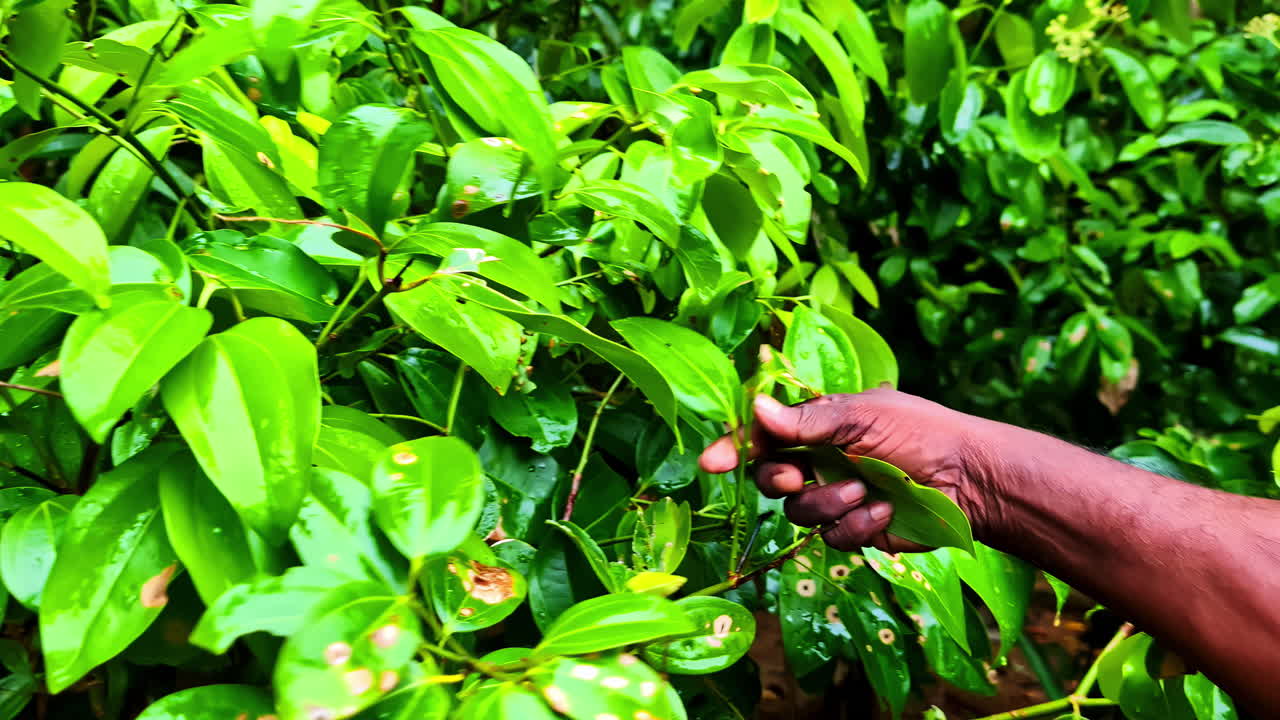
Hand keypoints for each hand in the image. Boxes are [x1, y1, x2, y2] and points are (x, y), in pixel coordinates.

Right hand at [699, 389, 999, 552]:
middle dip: (776, 480)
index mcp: (818, 427)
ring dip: (828, 502)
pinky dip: (856, 524)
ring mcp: (836, 498)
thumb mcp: (862, 415)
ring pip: (798, 513)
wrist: (971, 478)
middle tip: (794, 478)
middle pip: (769, 478)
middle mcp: (820, 462)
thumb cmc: (921, 432)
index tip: (712, 462)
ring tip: (864, 491)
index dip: (734, 447)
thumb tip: (755, 408)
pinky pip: (831, 537)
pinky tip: (884, 511)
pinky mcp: (855, 531)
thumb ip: (807, 420)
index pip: (764, 436)